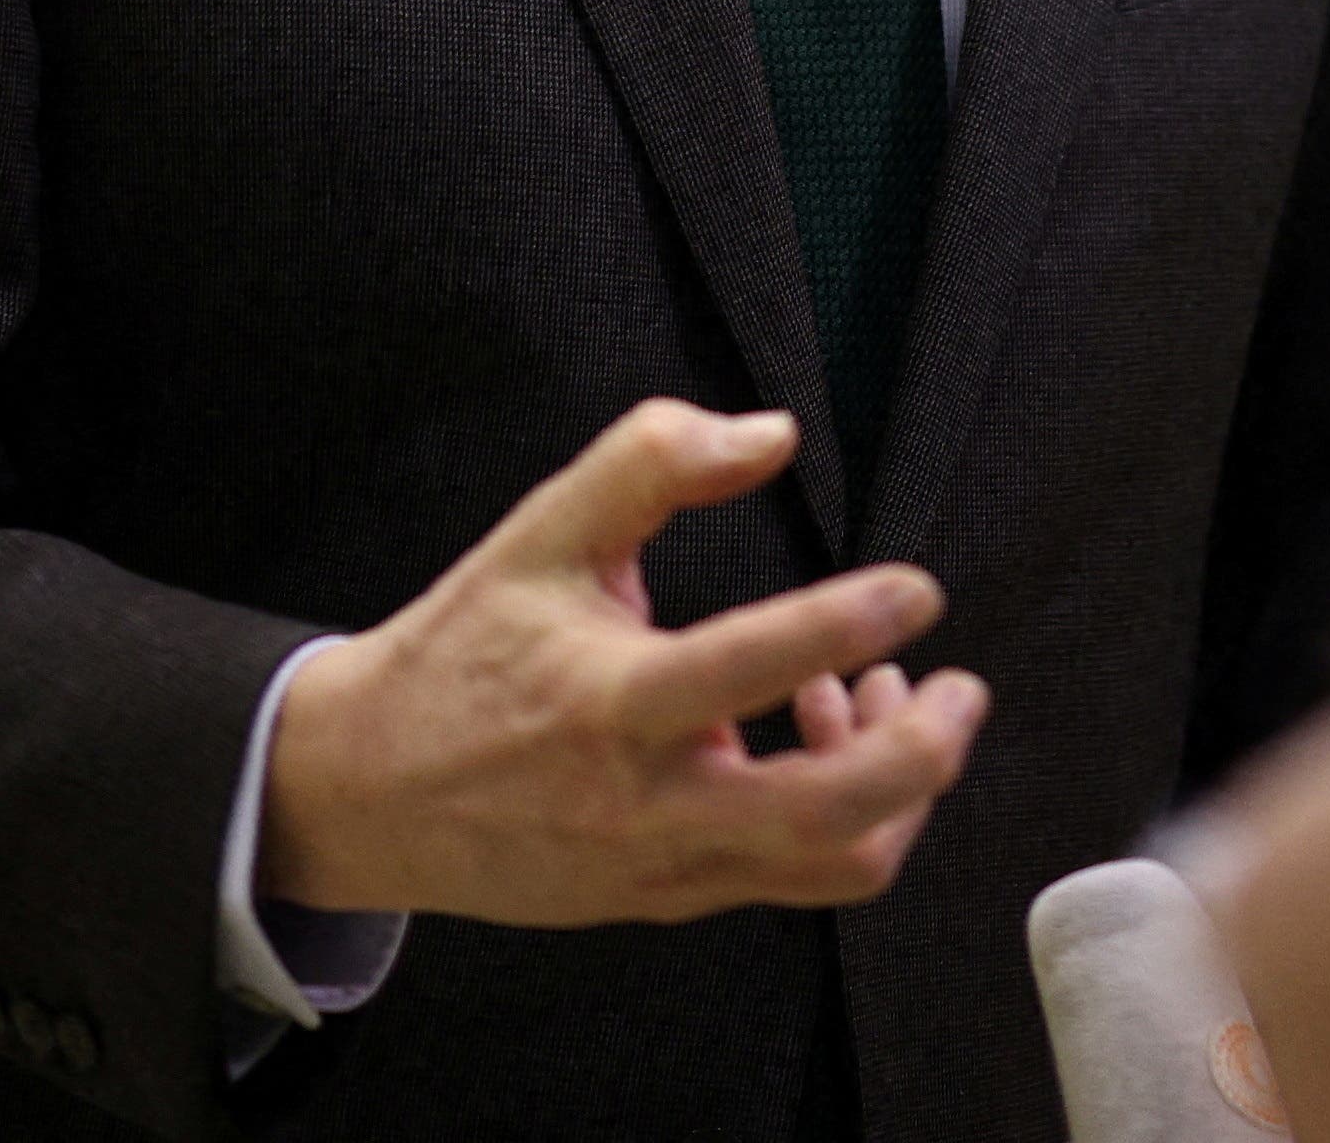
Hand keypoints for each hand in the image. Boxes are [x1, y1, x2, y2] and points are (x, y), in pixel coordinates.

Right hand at [257, 399, 990, 925]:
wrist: (372, 789)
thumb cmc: (465, 650)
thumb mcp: (544, 530)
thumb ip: (653, 458)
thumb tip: (772, 433)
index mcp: (610, 702)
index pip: (750, 667)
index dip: (848, 622)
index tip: (917, 588)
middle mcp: (648, 803)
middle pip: (832, 817)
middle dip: (924, 755)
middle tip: (957, 686)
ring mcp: (665, 865)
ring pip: (832, 865)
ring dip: (894, 787)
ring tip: (881, 696)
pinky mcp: (671, 897)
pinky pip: (792, 876)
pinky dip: (838, 810)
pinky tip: (813, 729)